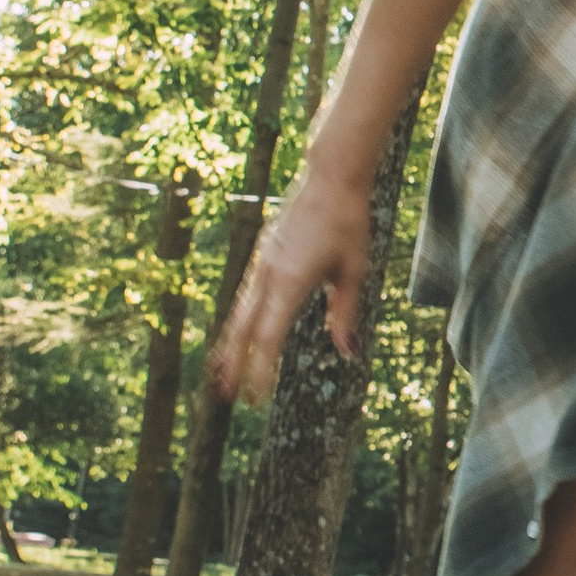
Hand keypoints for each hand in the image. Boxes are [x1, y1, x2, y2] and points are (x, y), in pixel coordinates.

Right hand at [213, 161, 375, 401]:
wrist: (331, 177)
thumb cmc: (348, 222)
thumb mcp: (354, 271)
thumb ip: (346, 313)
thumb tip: (348, 352)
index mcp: (290, 282)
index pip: (268, 338)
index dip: (260, 371)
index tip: (255, 398)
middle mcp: (268, 274)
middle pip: (243, 329)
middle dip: (235, 365)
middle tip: (227, 396)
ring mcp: (262, 262)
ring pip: (240, 311)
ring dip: (231, 344)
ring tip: (222, 371)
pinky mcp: (264, 254)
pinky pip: (246, 294)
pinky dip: (238, 319)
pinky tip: (239, 331)